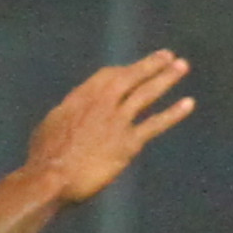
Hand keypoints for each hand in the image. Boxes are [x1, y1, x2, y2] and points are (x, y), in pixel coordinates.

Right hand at [29, 50, 193, 204]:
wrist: (51, 177)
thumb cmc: (44, 157)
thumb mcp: (52, 125)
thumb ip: (69, 114)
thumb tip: (74, 112)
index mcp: (80, 97)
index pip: (107, 76)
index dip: (125, 70)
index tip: (136, 67)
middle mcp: (101, 103)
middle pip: (130, 77)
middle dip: (150, 65)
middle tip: (168, 55)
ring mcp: (116, 121)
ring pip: (145, 93)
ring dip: (166, 78)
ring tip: (183, 65)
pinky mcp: (128, 143)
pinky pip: (155, 124)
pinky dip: (173, 113)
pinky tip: (189, 103)